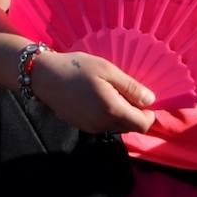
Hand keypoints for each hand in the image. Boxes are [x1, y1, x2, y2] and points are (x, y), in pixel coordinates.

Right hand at [30, 50, 156, 133]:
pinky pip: (104, 125)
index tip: (146, 97)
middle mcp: (102, 124)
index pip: (143, 125)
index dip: (150, 114)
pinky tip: (100, 97)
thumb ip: (131, 87)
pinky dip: (109, 115)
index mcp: (112, 110)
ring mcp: (91, 127)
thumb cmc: (77, 68)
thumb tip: (151, 101)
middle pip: (131, 127)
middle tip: (130, 91)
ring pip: (118, 127)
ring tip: (114, 91)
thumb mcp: (108, 70)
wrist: (45, 77)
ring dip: (123, 114)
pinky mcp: (83, 126)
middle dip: (137, 113)